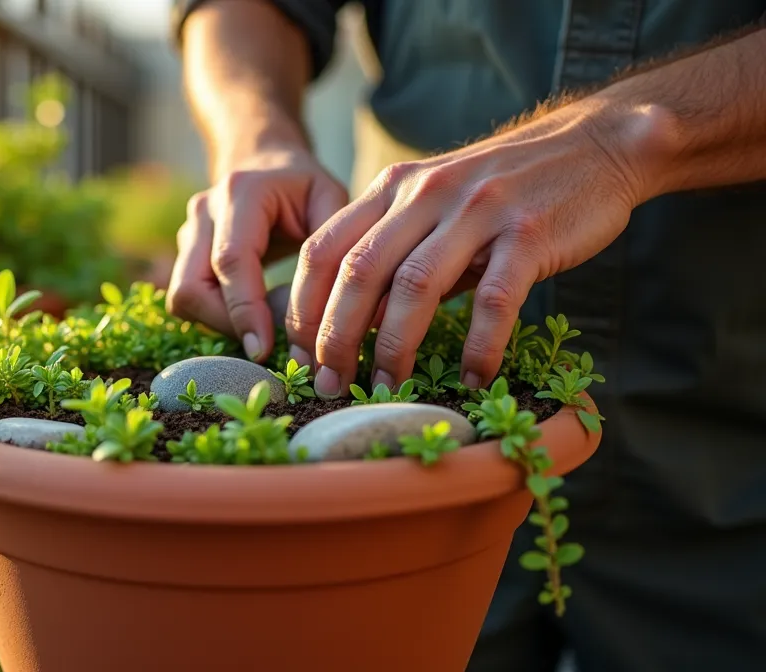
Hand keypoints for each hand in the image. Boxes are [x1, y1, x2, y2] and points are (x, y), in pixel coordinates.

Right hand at [167, 146, 348, 360]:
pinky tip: (251, 317)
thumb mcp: (330, 199)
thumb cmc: (303, 186)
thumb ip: (332, 244)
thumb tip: (340, 306)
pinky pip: (189, 299)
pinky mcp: (183, 253)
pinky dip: (217, 316)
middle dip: (228, 324)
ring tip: (263, 330)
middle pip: (192, 287)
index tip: (265, 349)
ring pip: (183, 298)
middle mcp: (204, 211)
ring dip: (220, 323)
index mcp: (241, 192)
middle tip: (269, 346)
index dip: (245, 309)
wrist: (265, 163)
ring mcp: (187, 232)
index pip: (231, 260)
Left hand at [286, 103, 647, 396]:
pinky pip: (495, 299)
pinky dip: (480, 345)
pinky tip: (474, 378)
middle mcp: (427, 193)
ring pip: (416, 285)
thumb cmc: (505, 190)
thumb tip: (353, 322)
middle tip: (330, 384)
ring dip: (396, 346)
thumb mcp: (435, 206)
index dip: (303, 305)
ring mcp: (479, 210)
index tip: (298, 354)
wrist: (595, 145)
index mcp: (394, 187)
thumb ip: (395, 251)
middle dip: (336, 335)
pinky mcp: (530, 232)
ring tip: (389, 390)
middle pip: (359, 270)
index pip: (324, 248)